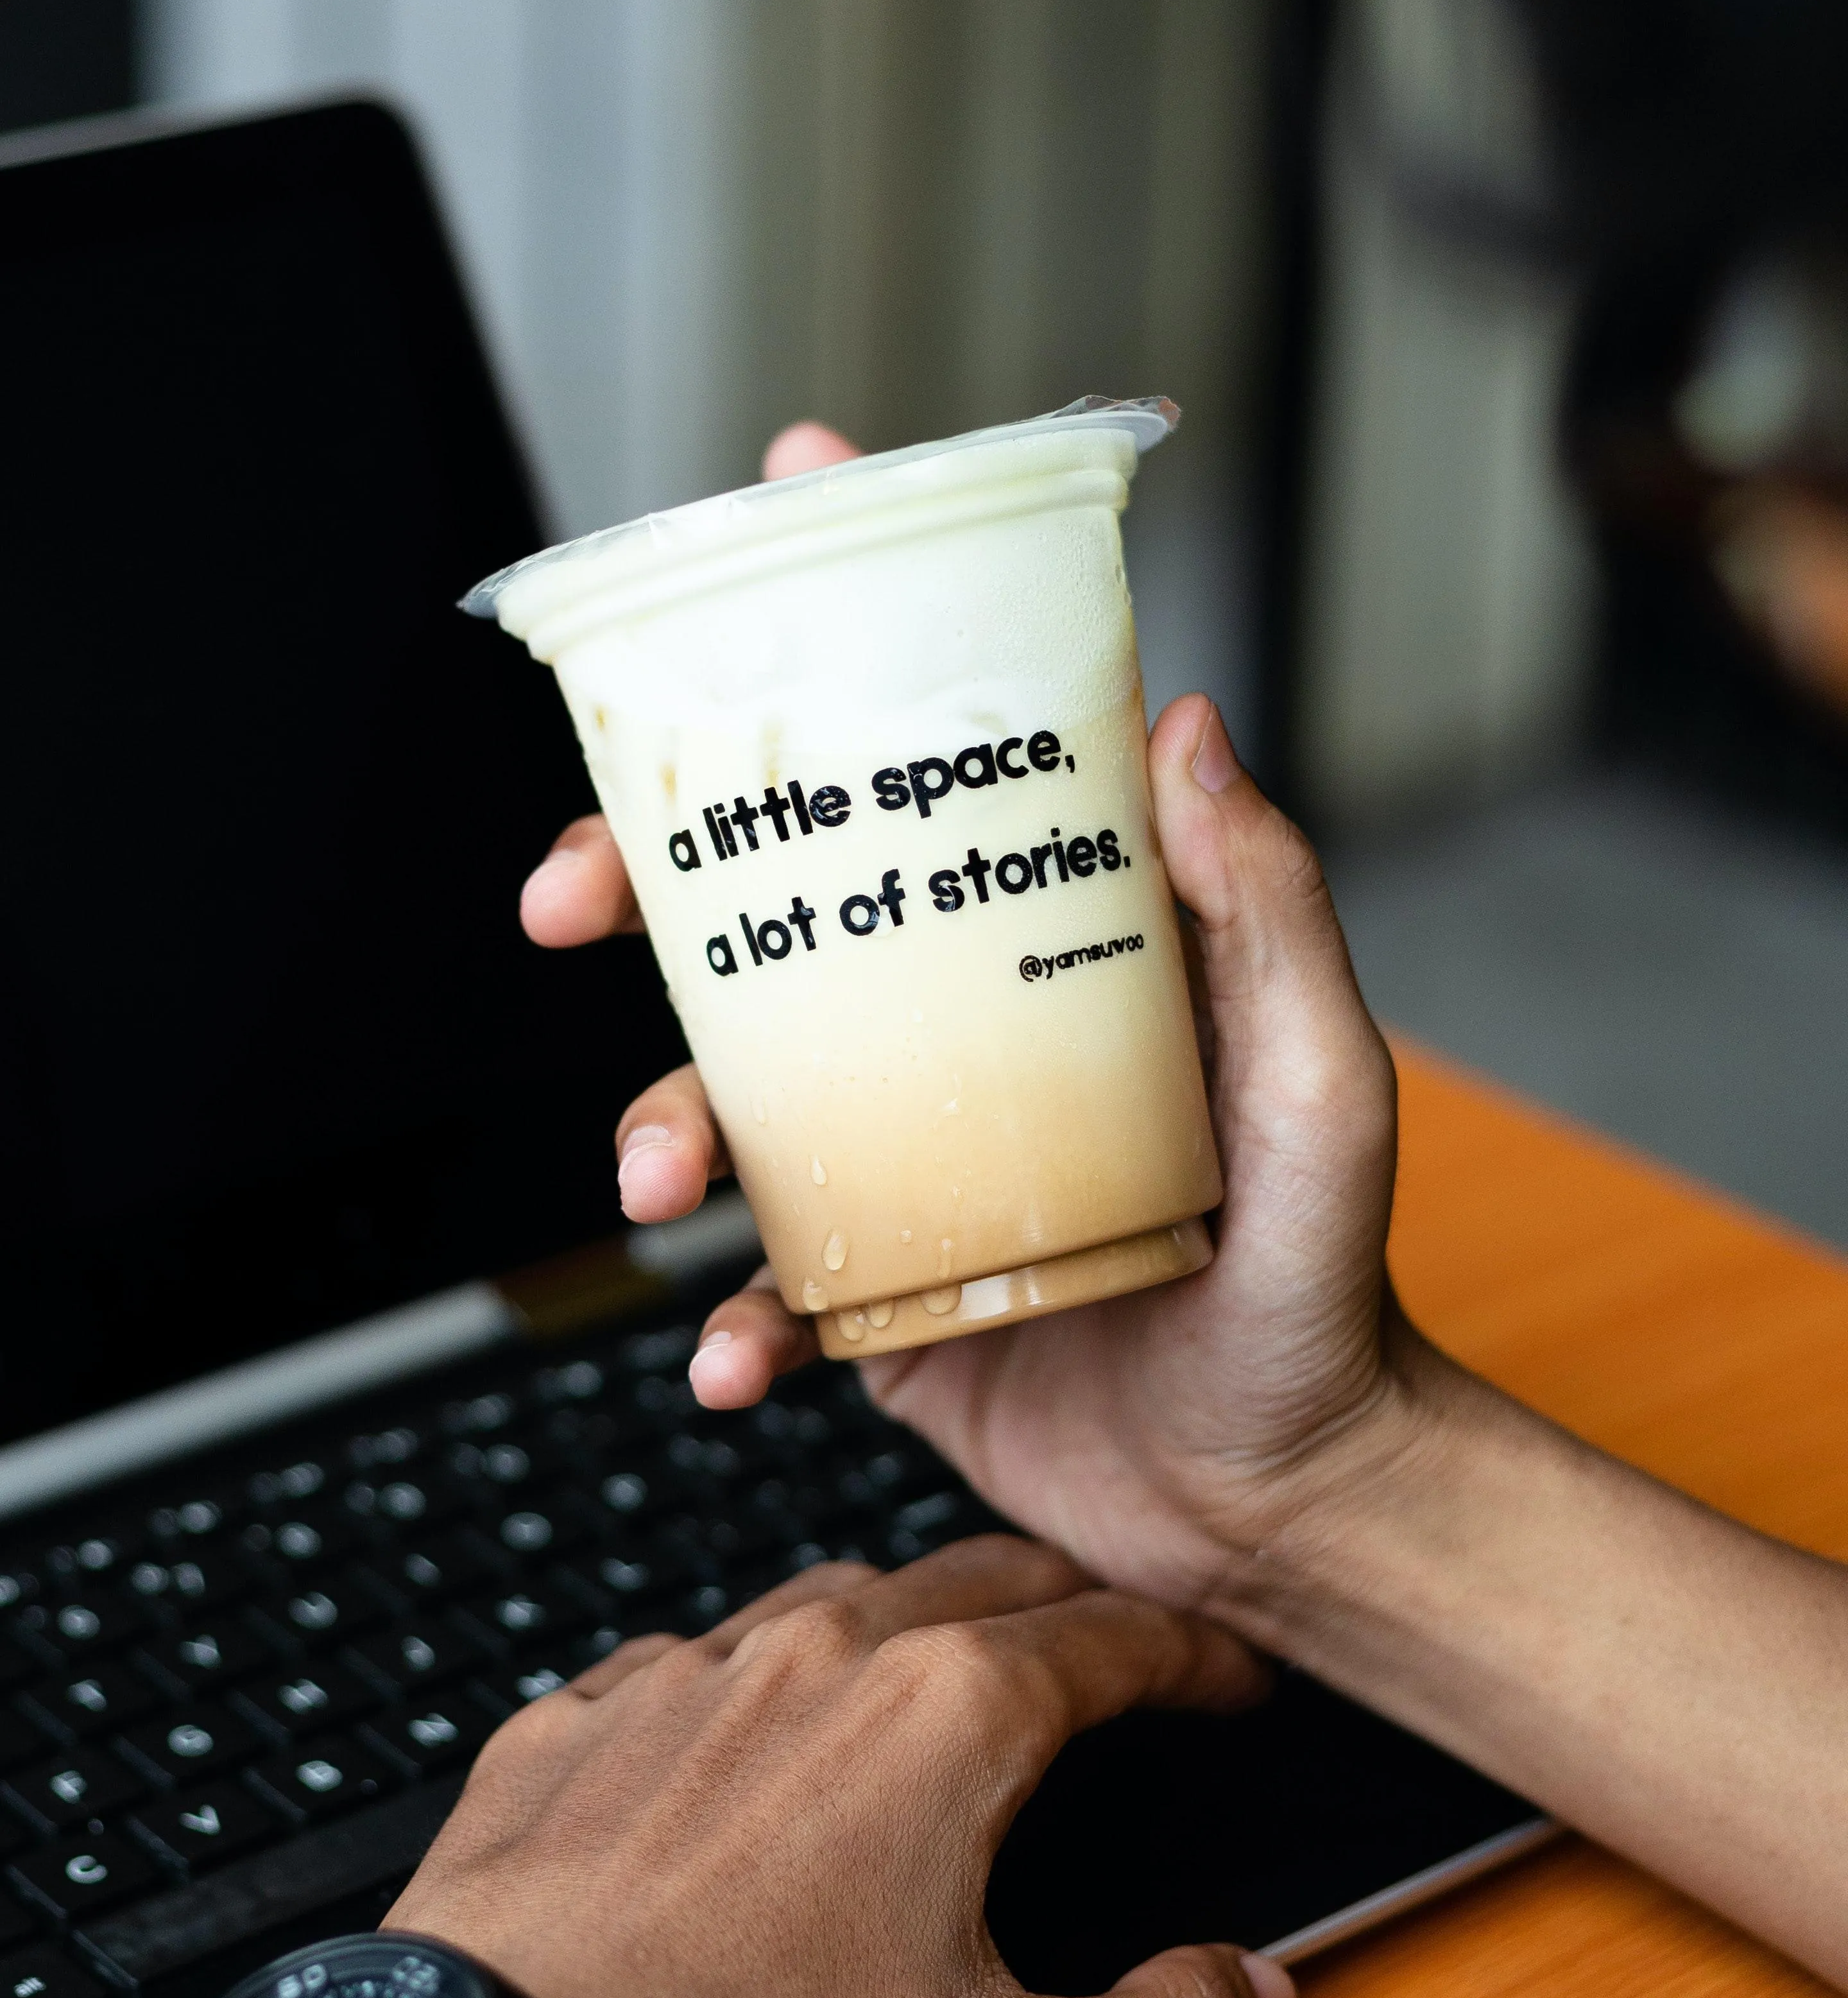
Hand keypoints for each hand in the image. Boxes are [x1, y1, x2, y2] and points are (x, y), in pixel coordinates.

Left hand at [388, 1540, 1290, 1997]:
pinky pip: (676, 1667)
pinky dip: (737, 1687)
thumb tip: (1250, 1994)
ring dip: (897, 1624)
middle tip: (1102, 1640)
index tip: (1227, 1673)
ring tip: (928, 1671)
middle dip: (1060, 1599)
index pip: (1115, 1636)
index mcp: (950, 1713)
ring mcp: (678, 1676)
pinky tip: (740, 1742)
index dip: (1193, 1653)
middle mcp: (816, 1656)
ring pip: (820, 1603)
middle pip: (976, 1576)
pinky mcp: (566, 1726)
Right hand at [521, 424, 1405, 1619]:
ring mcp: (903, 1162)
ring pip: (721, 1095)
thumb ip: (1270, 910)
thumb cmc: (1325, 1278)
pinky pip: (759, 1292)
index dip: (853, 636)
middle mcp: (960, 1034)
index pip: (942, 765)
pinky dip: (726, 1327)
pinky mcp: (875, 1300)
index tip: (772, 501)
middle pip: (768, 912)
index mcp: (1052, 949)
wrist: (1288, 1496)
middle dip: (638, 880)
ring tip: (660, 1183)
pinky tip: (735, 1361)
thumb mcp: (1320, 1079)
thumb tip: (1190, 720)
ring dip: (655, 1125)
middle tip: (567, 896)